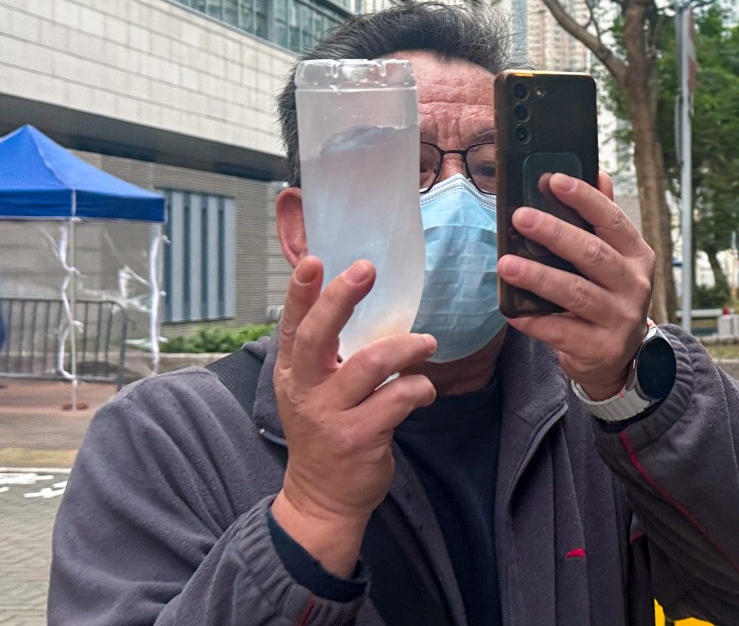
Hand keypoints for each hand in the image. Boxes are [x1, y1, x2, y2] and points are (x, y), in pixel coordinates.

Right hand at [270, 256, 436, 577]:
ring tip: (427, 343)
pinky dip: (420, 388)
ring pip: (371, 363)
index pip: (292, 325)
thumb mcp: (313, 391)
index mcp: (293, 372)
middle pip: (320, 335)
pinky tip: (425, 390)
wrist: (322, 498)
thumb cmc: (326, 432)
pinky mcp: (358, 438)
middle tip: (367, 270)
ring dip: (407, 347)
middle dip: (342, 298)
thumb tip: (360, 304)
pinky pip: (398, 398)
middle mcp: (305, 389)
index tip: (314, 259)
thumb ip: (329, 354)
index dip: (300, 292)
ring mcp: (329, 415)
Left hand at [496, 172, 654, 399]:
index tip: (553, 180)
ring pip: (575, 293)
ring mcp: (620, 319)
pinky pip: (562, 332)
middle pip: (592, 254)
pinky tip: (512, 311)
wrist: (619, 357)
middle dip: (554, 233)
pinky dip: (535, 321)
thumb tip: (598, 175)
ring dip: (538, 276)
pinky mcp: (601, 349)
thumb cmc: (607, 297)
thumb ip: (603, 221)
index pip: (612, 220)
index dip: (584, 199)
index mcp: (636, 256)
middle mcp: (634, 285)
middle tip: (520, 217)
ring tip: (506, 264)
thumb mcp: (614, 260)